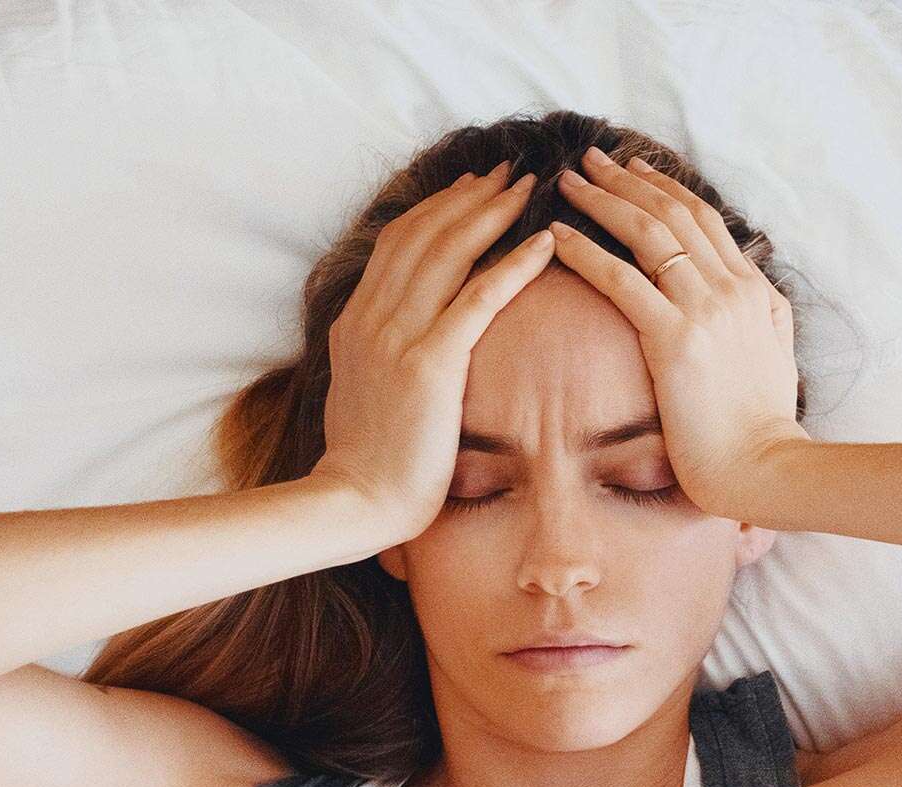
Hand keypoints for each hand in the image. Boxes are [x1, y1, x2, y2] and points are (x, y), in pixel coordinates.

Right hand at [312, 161, 555, 541]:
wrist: (355, 501)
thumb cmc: (366, 462)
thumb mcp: (360, 391)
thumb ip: (378, 354)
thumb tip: (400, 339)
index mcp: (356, 321)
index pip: (398, 244)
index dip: (437, 208)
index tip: (471, 187)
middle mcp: (373, 317)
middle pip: (424, 234)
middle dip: (469, 196)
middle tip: (509, 170)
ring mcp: (398, 337)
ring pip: (450, 253)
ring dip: (493, 213)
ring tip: (529, 188)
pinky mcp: (430, 363)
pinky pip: (478, 299)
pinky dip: (514, 265)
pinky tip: (546, 244)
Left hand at [546, 145, 808, 518]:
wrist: (766, 467)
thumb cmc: (762, 425)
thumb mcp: (775, 353)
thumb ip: (761, 313)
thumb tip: (751, 287)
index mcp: (751, 290)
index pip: (703, 219)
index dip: (663, 187)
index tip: (631, 168)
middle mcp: (729, 289)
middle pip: (672, 214)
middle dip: (627, 180)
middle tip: (589, 159)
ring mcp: (703, 310)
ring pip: (647, 234)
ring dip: (602, 201)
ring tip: (567, 182)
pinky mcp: (674, 340)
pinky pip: (621, 281)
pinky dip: (585, 252)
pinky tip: (555, 237)